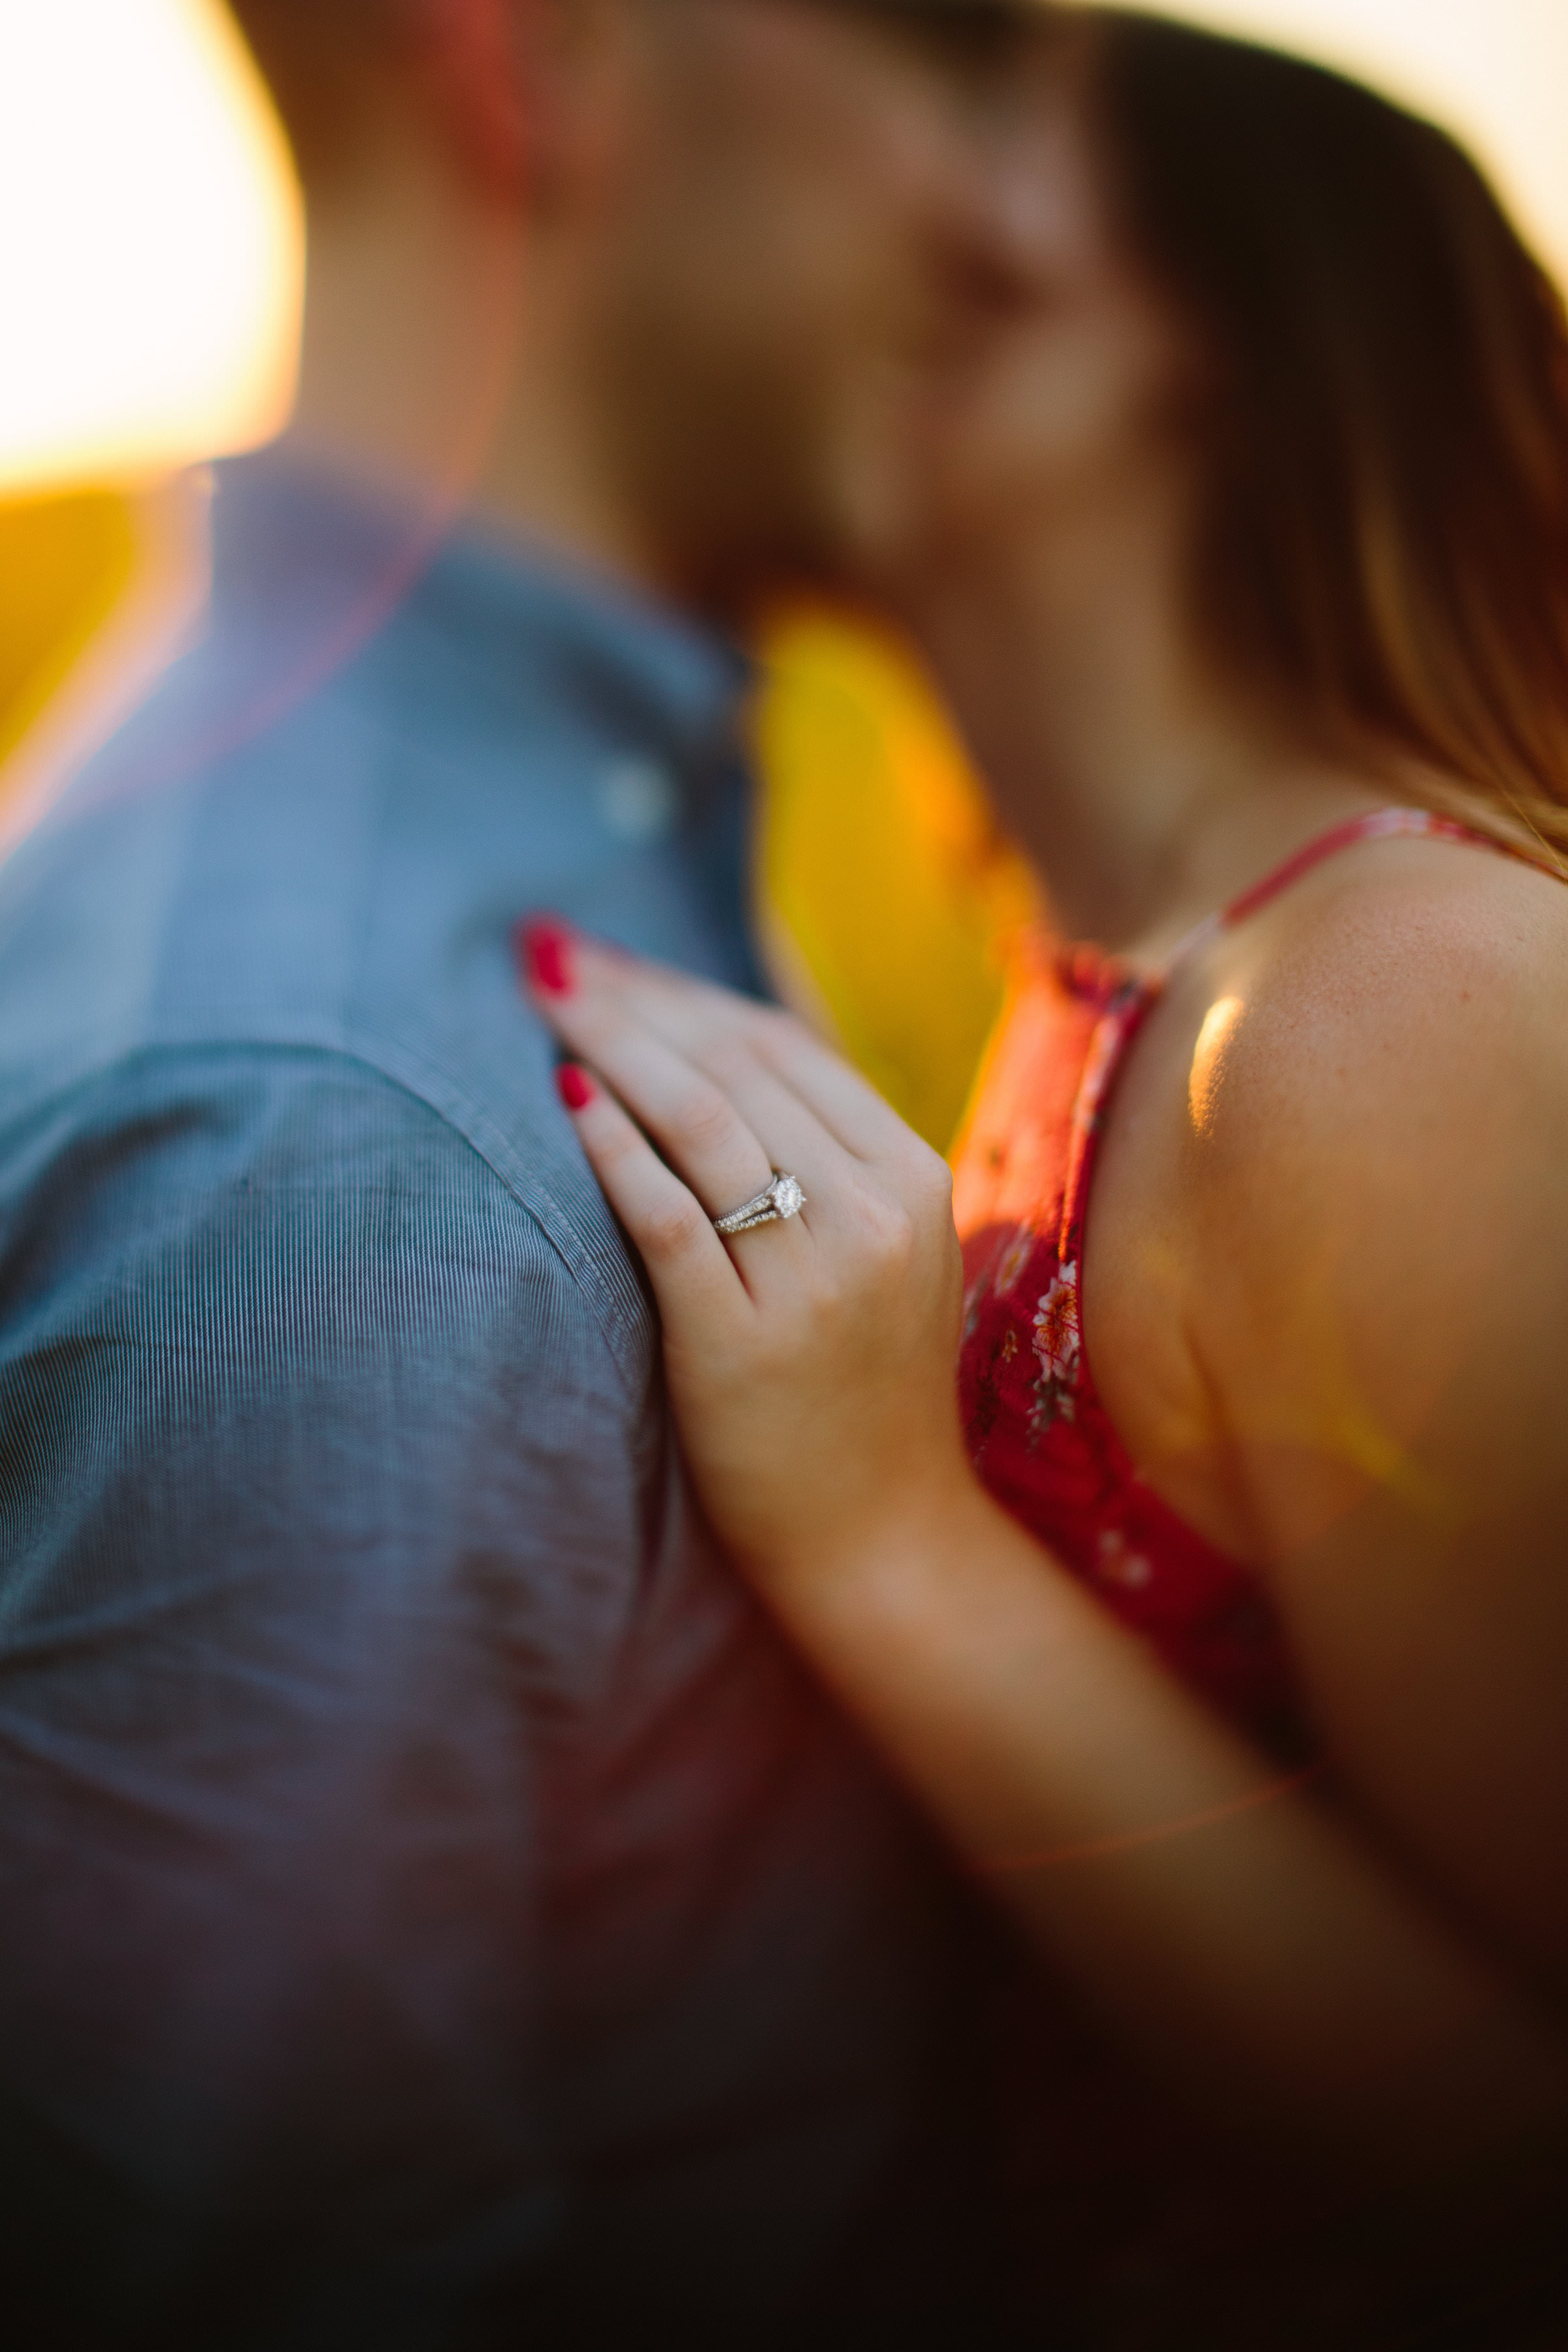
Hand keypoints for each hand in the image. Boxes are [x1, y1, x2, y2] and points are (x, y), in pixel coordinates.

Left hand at [520, 920, 973, 1591]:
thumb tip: (710, 1058)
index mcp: (912, 1175)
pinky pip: (669, 1218)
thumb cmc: (860, 1390)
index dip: (682, 992)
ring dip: (611, 1047)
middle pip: (733, 1066)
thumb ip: (824, 1162)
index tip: (606, 961)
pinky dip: (614, 1150)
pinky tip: (563, 1102)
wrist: (882, 1537)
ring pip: (702, 1122)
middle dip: (631, 999)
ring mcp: (813, 1279)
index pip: (779, 1045)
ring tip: (538, 1002)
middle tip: (545, 955)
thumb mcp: (879, 1255)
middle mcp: (872, 1212)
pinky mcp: (745, 1341)